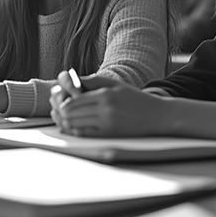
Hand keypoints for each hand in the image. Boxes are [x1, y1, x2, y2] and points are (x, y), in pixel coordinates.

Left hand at [50, 74, 166, 136]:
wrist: (158, 116)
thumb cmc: (135, 99)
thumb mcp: (116, 84)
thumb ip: (93, 81)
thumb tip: (72, 82)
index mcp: (105, 95)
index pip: (73, 99)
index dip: (62, 100)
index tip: (59, 99)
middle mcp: (105, 110)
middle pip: (71, 113)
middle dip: (61, 111)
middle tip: (57, 110)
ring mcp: (107, 124)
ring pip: (75, 124)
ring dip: (65, 122)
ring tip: (62, 118)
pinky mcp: (110, 135)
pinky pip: (85, 134)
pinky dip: (74, 130)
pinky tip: (72, 127)